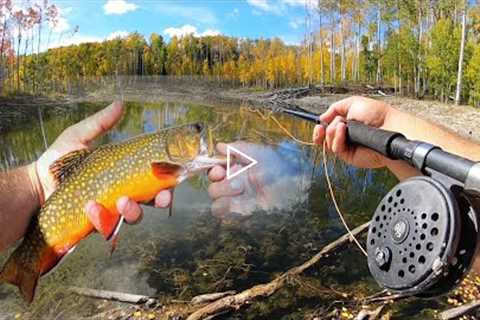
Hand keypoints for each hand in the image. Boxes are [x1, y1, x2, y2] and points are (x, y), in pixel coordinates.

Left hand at [31, 101, 171, 224]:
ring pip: (134, 217)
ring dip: (133, 210)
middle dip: (160, 201)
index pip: (154, 179)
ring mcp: (111, 211)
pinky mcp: (96, 224)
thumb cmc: (58, 162)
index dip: (167, 182)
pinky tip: (91, 207)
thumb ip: (99, 122)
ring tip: (122, 201)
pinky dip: (102, 218)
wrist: (35, 186)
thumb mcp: (78, 137)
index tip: (171, 180)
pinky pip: (107, 227)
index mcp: (124, 175)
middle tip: (159, 199)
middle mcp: (122, 194)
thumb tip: (120, 103)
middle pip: (152, 202)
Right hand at [208, 141, 308, 218]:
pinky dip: (226, 207)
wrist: (294, 187)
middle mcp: (235, 187)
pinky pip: (224, 214)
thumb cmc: (279, 167)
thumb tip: (218, 146)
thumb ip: (238, 148)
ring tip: (242, 190)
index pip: (215, 173)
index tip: (220, 170)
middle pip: (213, 188)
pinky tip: (241, 201)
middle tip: (239, 183)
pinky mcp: (242, 215)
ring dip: (224, 195)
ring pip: (216, 203)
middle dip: (221, 184)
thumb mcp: (258, 153)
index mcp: (237, 172)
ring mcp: (238, 202)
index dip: (213, 171)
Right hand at [312, 96, 394, 168]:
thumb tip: (322, 118)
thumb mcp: (353, 103)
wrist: (389, 126)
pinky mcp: (350, 157)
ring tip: (343, 125)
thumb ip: (334, 108)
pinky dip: (337, 139)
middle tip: (321, 128)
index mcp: (346, 126)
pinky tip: (343, 130)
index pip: (327, 131)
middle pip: (323, 139)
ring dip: (332, 132)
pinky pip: (336, 149)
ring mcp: (347, 148)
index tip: (319, 125)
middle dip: (320, 132)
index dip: (320, 129)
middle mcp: (345, 138)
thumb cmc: (376, 114)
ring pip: (328, 144)